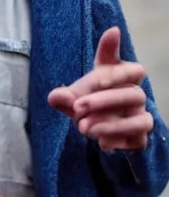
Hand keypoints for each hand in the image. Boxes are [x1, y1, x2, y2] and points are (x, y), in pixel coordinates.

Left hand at [48, 27, 152, 151]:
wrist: (94, 128)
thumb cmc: (86, 102)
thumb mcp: (72, 98)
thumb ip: (63, 96)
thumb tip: (56, 97)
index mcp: (117, 74)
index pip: (129, 64)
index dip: (116, 53)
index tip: (103, 53)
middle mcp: (134, 93)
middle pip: (135, 92)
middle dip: (105, 100)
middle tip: (77, 107)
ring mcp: (140, 115)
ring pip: (141, 119)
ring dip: (112, 125)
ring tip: (84, 127)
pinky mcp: (140, 137)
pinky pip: (138, 140)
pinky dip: (119, 141)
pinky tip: (102, 143)